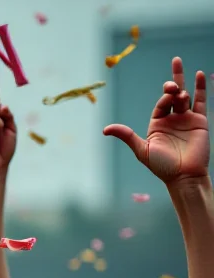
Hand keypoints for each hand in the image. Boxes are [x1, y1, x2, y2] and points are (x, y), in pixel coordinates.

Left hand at [104, 57, 208, 184]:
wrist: (184, 175)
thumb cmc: (162, 166)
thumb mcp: (142, 150)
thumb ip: (126, 136)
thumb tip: (105, 129)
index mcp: (157, 125)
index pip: (160, 105)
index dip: (163, 99)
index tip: (167, 97)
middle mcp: (171, 120)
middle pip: (171, 97)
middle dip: (172, 87)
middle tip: (172, 85)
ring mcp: (186, 119)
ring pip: (185, 97)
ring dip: (183, 90)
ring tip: (181, 90)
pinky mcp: (199, 121)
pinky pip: (201, 101)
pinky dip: (200, 87)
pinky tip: (198, 74)